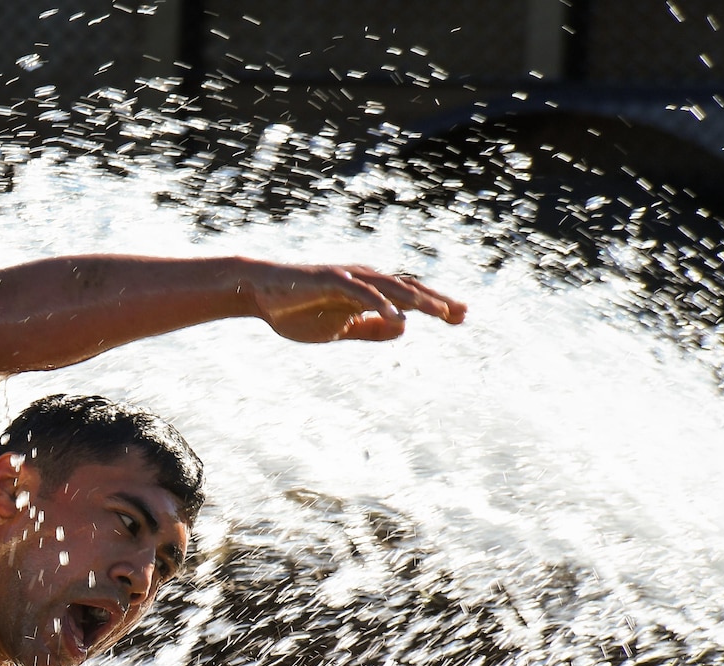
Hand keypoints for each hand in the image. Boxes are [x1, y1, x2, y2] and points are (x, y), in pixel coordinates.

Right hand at [240, 261, 466, 343]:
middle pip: (408, 289)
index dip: (435, 306)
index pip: (408, 297)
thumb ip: (369, 329)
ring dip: (417, 299)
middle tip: (463, 314)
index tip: (460, 318)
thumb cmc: (296, 311)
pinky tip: (397, 316)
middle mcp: (364, 280)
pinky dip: (380, 303)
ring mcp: (348, 278)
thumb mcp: (339, 329)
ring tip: (440, 312)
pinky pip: (361, 293)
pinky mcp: (331, 280)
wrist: (260, 295)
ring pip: (391, 287)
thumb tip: (403, 327)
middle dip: (436, 301)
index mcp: (368, 292)